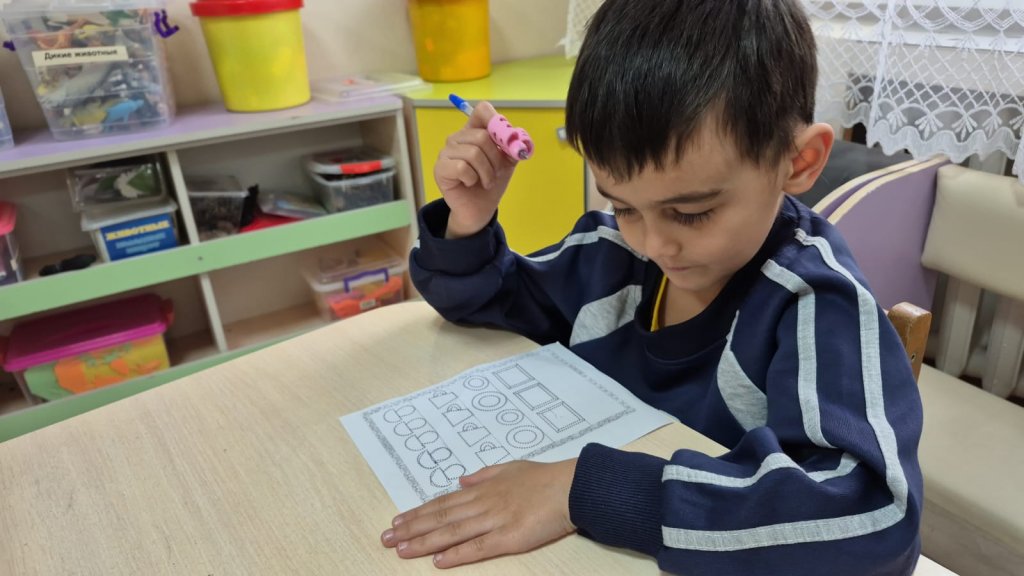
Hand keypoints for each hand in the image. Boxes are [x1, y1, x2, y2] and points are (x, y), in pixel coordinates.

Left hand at [381, 459, 577, 567]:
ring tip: (401, 550)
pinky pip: (477, 548)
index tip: (397, 521)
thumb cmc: (544, 477)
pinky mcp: (509, 538)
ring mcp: (494, 520)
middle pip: (440, 517)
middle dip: (411, 529)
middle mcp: (483, 503)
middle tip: (387, 538)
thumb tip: (461, 479)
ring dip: (424, 542)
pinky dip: (456, 555)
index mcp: (482, 488)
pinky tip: (438, 561)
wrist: (570, 487)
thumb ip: (484, 474)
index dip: (419, 512)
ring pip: (452, 532)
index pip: (443, 502)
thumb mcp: (510, 467)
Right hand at [434, 101, 518, 238]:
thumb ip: (513, 147)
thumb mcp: (508, 162)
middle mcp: (458, 138)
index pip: (482, 110)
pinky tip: (470, 184)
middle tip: (495, 173)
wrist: (480, 209)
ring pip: (473, 153)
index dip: (495, 120)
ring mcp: (446, 152)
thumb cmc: (491, 182)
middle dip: (495, 159)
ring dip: (486, 172)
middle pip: (482, 136)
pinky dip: (472, 179)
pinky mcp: (440, 168)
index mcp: (474, 131)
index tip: (505, 138)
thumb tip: (519, 137)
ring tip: (485, 181)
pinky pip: (461, 167)